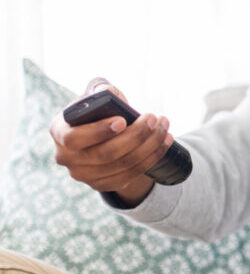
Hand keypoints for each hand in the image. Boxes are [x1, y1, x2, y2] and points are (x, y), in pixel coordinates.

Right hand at [49, 80, 164, 204]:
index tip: (123, 120)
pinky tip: (166, 141)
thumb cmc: (98, 111)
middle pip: (106, 153)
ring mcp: (84, 175)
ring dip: (150, 145)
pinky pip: (132, 174)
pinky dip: (152, 157)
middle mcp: (66, 157)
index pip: (74, 138)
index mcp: (60, 132)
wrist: (103, 135)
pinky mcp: (103, 184)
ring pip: (123, 164)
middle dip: (135, 135)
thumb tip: (107, 92)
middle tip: (154, 118)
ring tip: (164, 126)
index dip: (99, 131)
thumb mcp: (95, 97)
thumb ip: (99, 89)